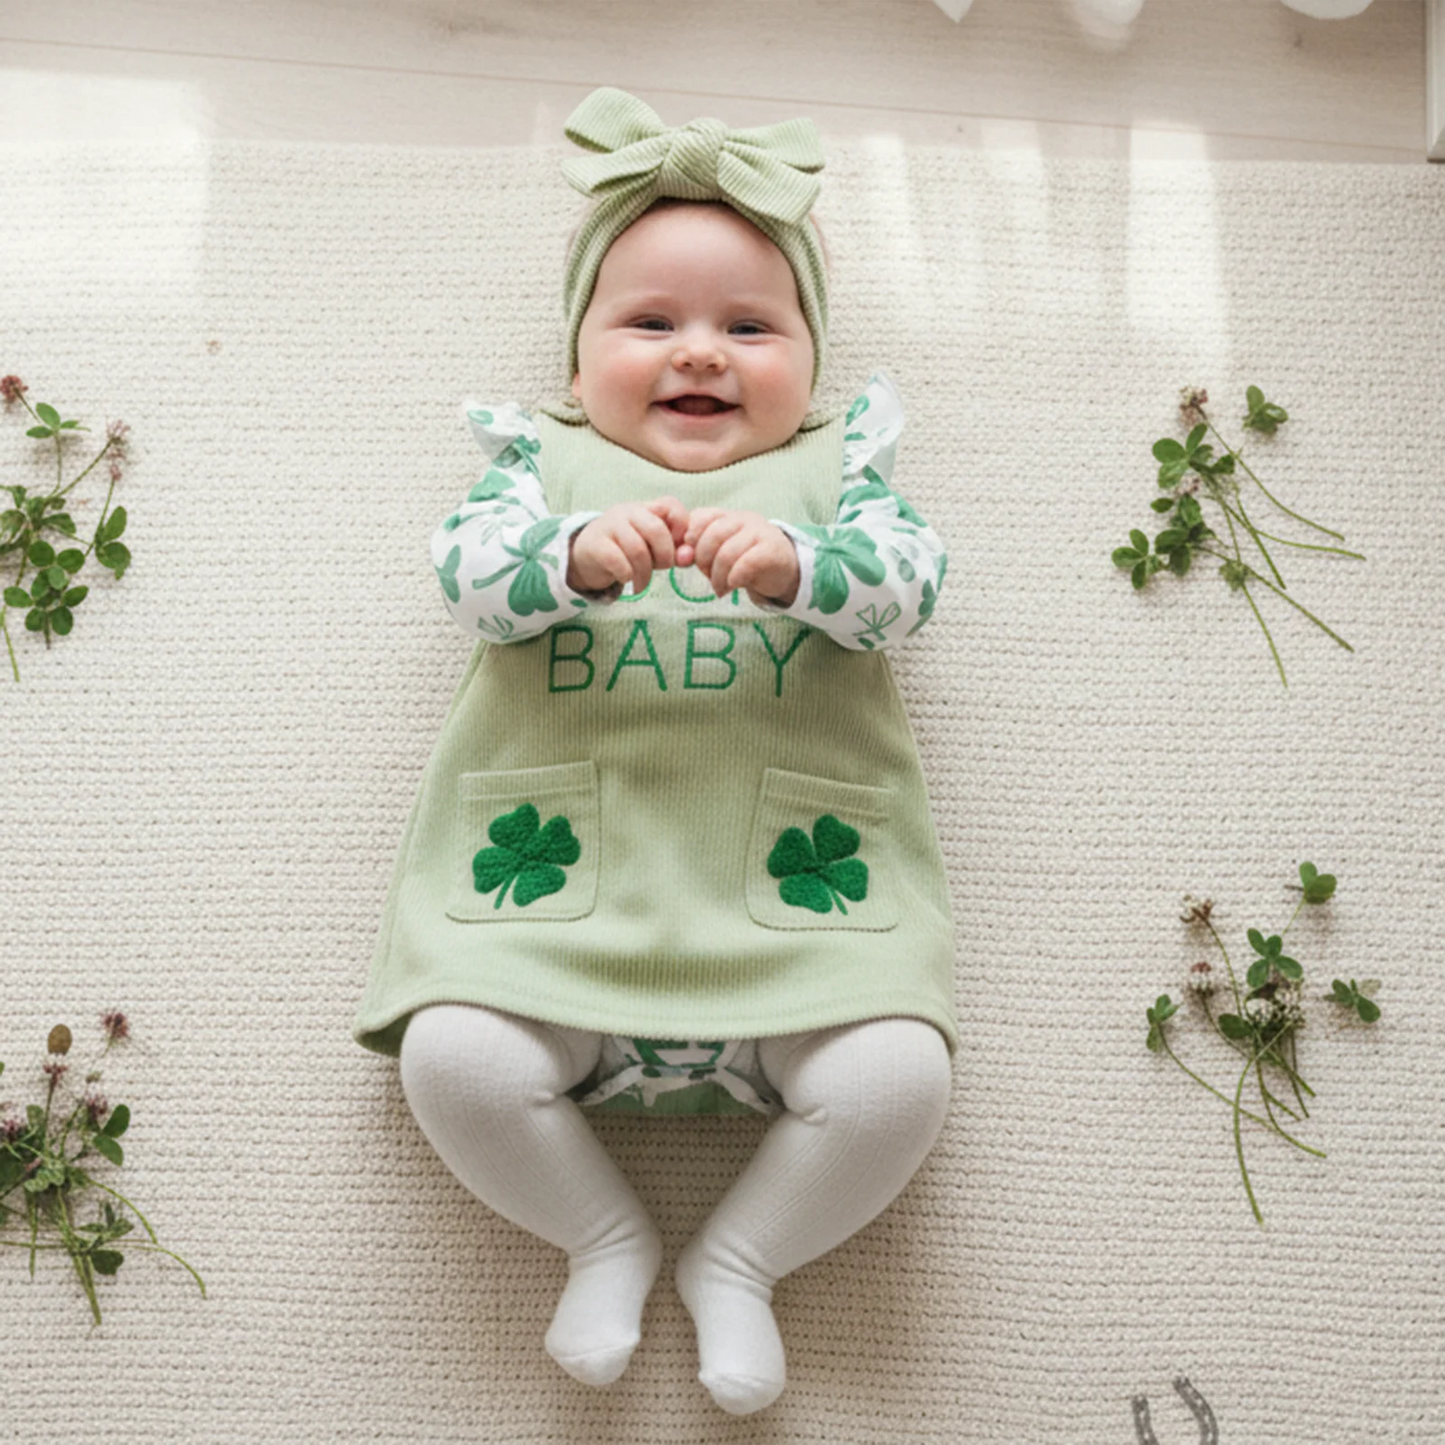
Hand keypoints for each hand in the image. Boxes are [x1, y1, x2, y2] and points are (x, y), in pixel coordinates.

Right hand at [567, 496, 688, 594]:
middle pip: (656, 530)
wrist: (586, 555)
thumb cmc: (627, 550)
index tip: (677, 548)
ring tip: (642, 584)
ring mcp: (610, 525)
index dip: (681, 528)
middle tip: (661, 568)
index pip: (671, 505)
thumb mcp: (653, 548)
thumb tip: (688, 557)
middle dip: (664, 556)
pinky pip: (618, 561)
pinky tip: (625, 579)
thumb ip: (675, 550)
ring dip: (644, 573)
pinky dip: (626, 575)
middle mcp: (628, 511)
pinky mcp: (596, 544)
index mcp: (647, 508)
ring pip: (637, 549)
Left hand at [679, 508, 799, 606]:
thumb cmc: (745, 560)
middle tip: (708, 577)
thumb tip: (680, 557)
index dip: (690, 540)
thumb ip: (698, 551)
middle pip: (712, 536)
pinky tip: (734, 586)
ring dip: (718, 577)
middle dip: (703, 562)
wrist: (784, 568)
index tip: (691, 559)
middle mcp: (744, 519)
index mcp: (727, 515)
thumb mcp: (720, 553)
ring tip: (721, 588)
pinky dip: (734, 578)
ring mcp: (760, 532)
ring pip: (727, 553)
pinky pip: (746, 564)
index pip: (700, 517)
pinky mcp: (772, 551)